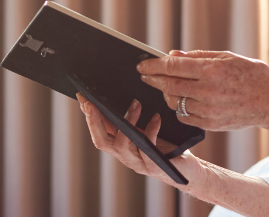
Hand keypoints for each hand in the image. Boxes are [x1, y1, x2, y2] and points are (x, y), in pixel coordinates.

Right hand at [76, 93, 199, 186]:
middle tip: (92, 103)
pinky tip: (156, 118)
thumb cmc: (165, 148)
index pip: (98, 131)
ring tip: (136, 103)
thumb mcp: (143, 132)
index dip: (88, 116)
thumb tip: (117, 98)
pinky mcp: (154, 166)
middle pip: (101, 141)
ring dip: (127, 121)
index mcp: (120, 146)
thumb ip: (129, 120)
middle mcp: (124, 156)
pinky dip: (151, 131)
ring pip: (122, 145)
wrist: (186, 170)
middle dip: (93, 121)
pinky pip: (148, 150)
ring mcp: (137, 163)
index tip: (82, 97)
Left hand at [137, 50, 268, 130]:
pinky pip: (185, 116)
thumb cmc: (252, 75)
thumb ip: (198, 56)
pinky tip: (182, 100)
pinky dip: (179, 108)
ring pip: (175, 102)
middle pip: (169, 85)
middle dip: (153, 79)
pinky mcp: (211, 124)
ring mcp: (209, 110)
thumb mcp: (227, 57)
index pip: (173, 67)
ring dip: (167, 93)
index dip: (153, 65)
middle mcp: (208, 91)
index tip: (143, 65)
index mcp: (212, 70)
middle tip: (145, 75)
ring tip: (167, 86)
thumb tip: (173, 55)